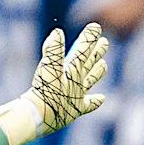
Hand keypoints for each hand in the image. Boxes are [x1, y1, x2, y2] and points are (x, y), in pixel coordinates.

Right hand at [0, 24, 108, 144]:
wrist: (39, 117)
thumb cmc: (42, 92)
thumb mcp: (46, 68)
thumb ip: (53, 50)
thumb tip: (58, 32)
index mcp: (72, 70)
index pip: (83, 50)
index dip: (89, 37)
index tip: (96, 26)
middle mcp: (78, 82)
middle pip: (89, 63)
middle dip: (96, 51)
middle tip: (105, 42)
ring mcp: (78, 96)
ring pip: (91, 80)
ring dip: (98, 72)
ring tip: (104, 64)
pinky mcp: (75, 110)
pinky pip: (88, 105)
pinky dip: (94, 101)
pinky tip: (101, 98)